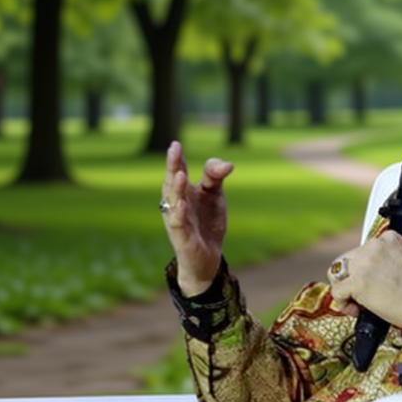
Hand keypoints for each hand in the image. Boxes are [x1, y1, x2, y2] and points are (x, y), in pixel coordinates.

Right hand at [161, 140, 234, 296]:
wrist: (208, 257)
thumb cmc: (207, 222)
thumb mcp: (214, 195)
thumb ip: (216, 176)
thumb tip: (229, 164)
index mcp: (183, 191)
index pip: (178, 171)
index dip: (177, 158)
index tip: (177, 144)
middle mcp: (176, 204)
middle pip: (173, 182)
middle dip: (173, 166)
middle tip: (174, 150)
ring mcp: (178, 220)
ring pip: (173, 202)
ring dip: (176, 188)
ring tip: (180, 174)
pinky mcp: (182, 237)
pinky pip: (178, 224)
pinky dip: (179, 214)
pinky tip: (182, 206)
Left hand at [327, 231, 401, 332]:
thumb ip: (392, 258)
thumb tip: (378, 270)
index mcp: (389, 238)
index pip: (364, 249)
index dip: (365, 268)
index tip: (372, 280)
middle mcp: (374, 245)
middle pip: (347, 259)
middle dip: (351, 278)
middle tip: (361, 294)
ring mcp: (364, 263)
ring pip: (337, 273)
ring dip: (343, 288)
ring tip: (356, 303)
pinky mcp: (357, 282)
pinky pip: (337, 291)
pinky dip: (343, 302)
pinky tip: (355, 310)